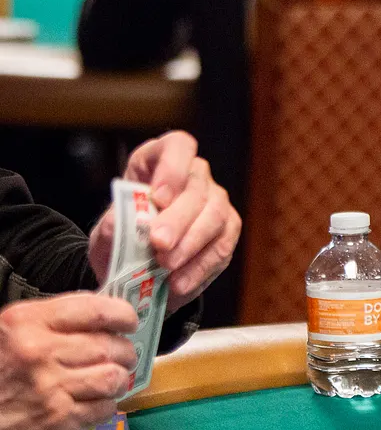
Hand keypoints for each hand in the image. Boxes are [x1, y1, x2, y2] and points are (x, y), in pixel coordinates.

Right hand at [0, 294, 137, 429]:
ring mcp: (51, 389)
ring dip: (119, 379)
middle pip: (109, 346)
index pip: (94, 309)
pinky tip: (95, 404)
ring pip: (113, 377)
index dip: (121, 315)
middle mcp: (41, 352)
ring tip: (112, 380)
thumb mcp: (5, 336)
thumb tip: (97, 320)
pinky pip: (104, 409)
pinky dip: (106, 406)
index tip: (129, 322)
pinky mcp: (58, 422)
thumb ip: (47, 323)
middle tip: (124, 356)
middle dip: (125, 351)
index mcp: (26, 323)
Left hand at [87, 132, 241, 312]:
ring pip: (215, 214)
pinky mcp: (228, 230)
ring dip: (191, 243)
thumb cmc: (121, 242)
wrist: (134, 273)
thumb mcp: (105, 235)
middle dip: (178, 218)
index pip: (177, 147)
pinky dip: (200, 266)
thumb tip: (115, 222)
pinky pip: (223, 244)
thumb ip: (110, 227)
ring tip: (166, 267)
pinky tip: (179, 282)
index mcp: (159, 162)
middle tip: (159, 245)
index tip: (158, 197)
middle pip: (196, 186)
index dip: (172, 168)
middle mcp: (194, 176)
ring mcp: (215, 201)